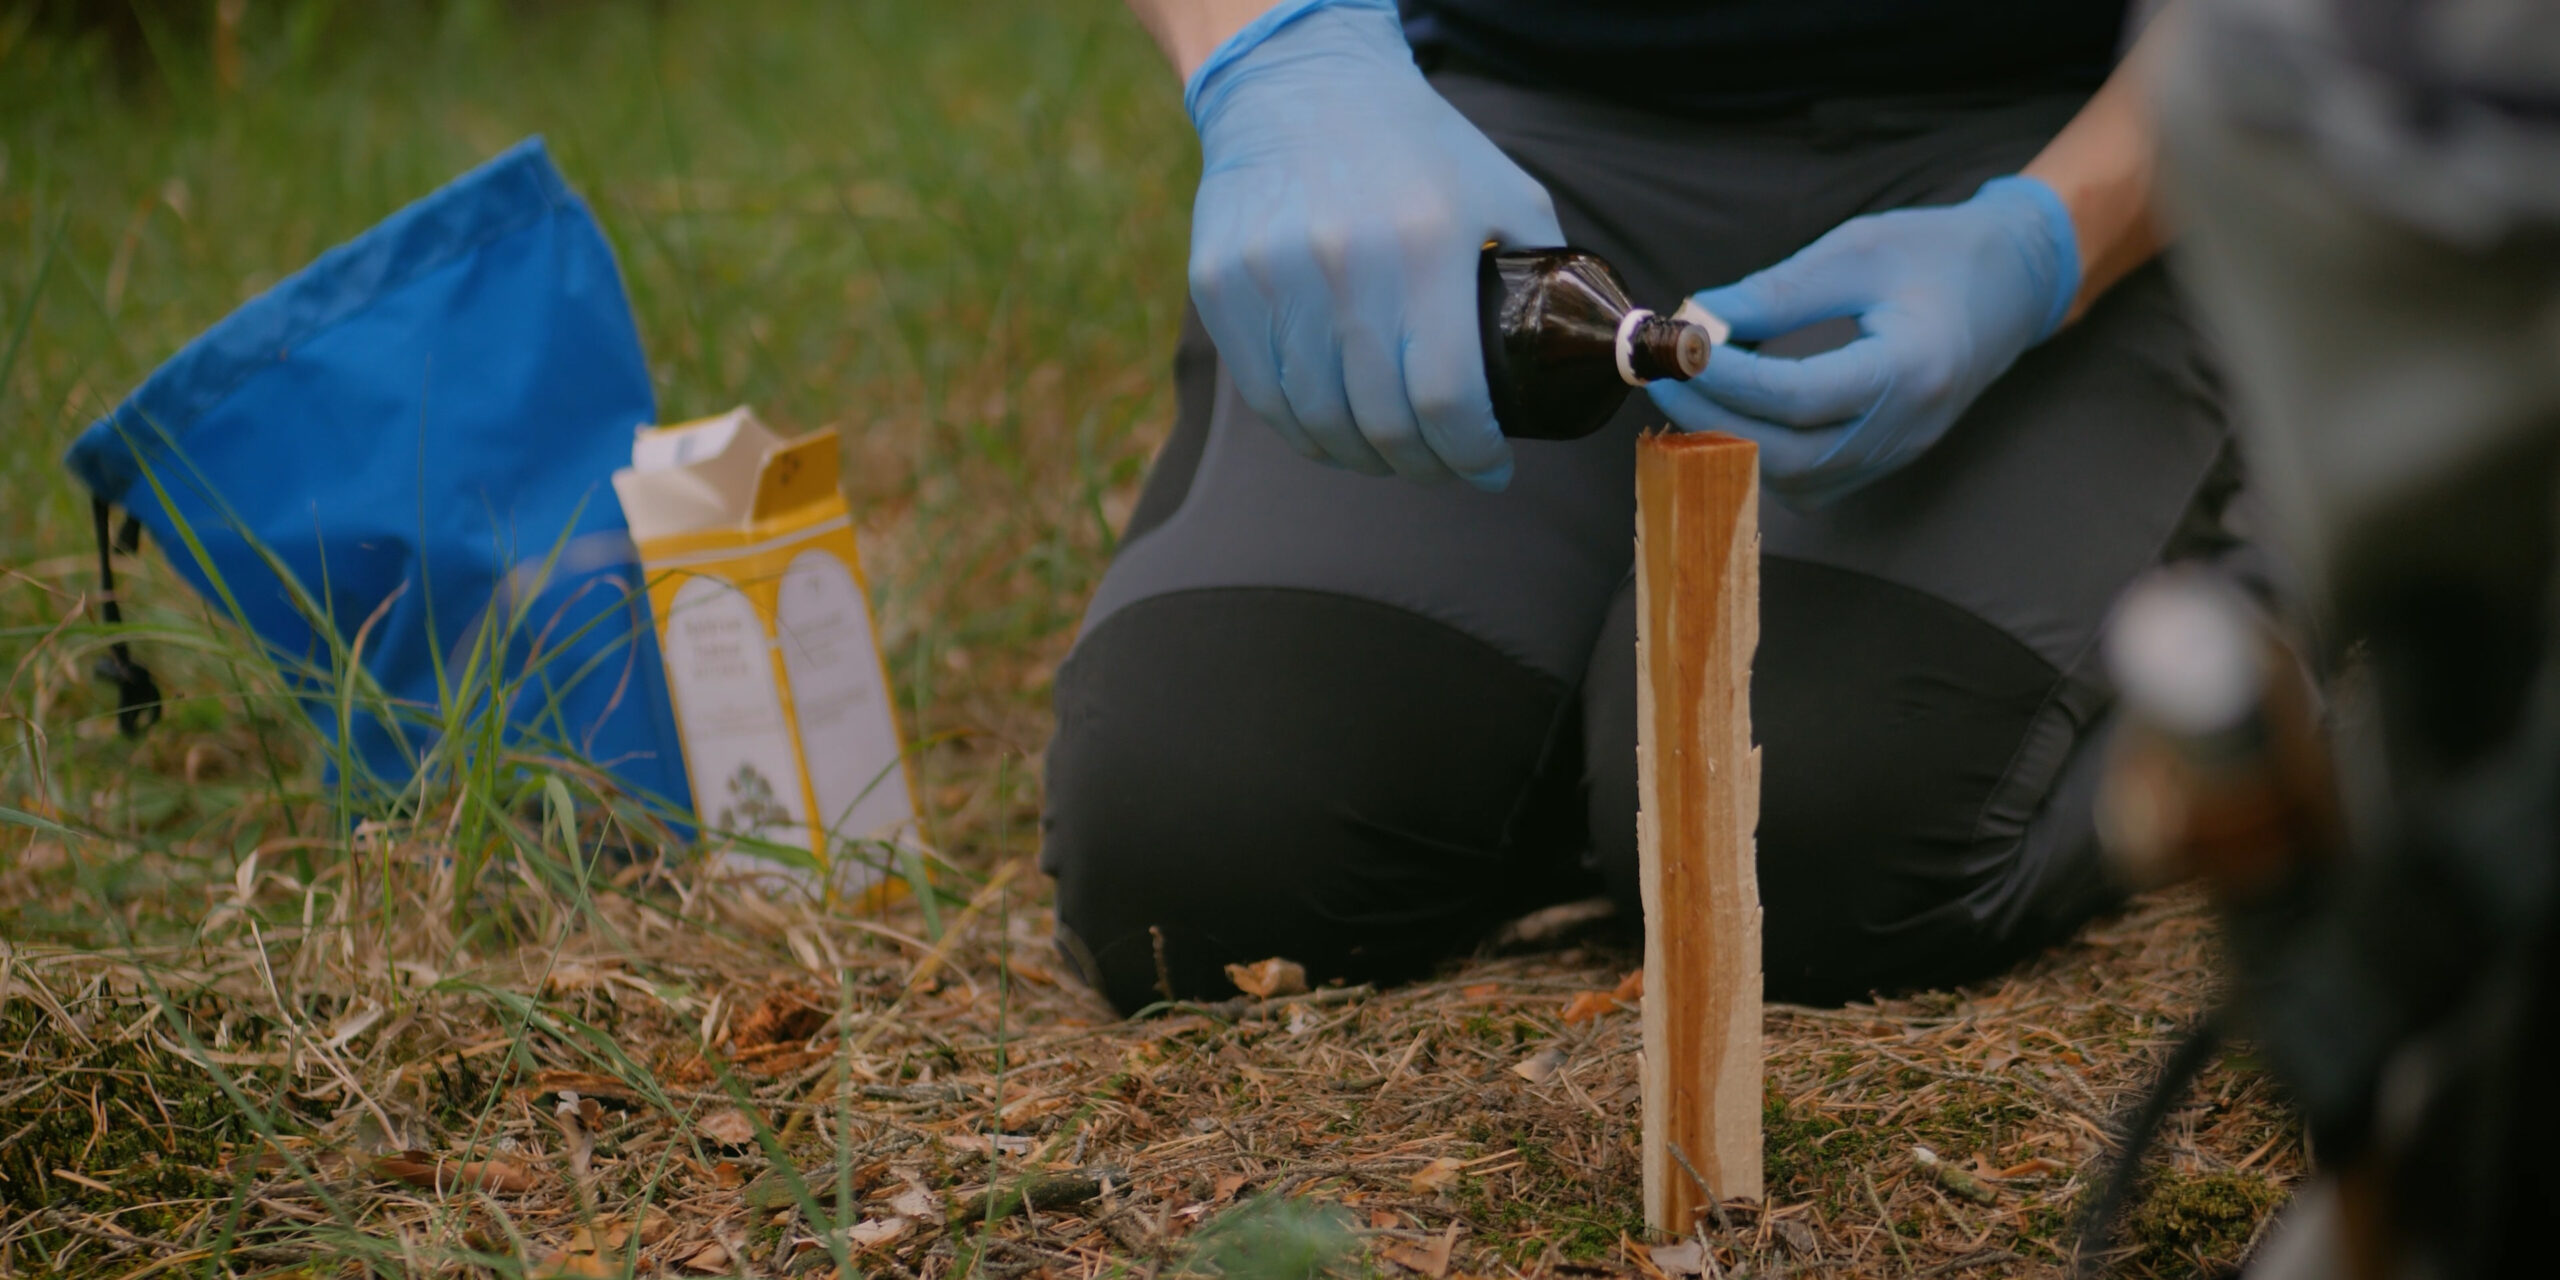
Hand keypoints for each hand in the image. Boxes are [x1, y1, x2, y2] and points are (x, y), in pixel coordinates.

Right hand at [1185, 0, 1563, 489]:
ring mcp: (1271, 277)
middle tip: (1443, 465)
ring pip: (1316, 420)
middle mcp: (1344, 264)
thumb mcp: (1504, 191)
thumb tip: (1585, 351)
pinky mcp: (1221, 287)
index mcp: (1425, 245)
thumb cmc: (1414, 146)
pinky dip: (1304, 431)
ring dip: (1362, 458)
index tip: (1489, 468)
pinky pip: (1264, 396)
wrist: (1299, 85)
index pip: (1445, 398)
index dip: (1471, 455)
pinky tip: (1334, 431)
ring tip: (1389, 454)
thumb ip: (1545, 274)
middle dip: (1424, 466)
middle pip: (1380, 422)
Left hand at [1648, 176, 2080, 505]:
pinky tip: (1732, 410)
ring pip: (1794, 479)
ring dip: (1732, 440)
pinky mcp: (1882, 459)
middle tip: (1664, 376)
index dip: (1729, 378)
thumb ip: (1778, 291)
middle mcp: (1906, 428)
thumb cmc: (1941, 255)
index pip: (1799, 396)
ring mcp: (1897, 453)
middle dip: (1714, 419)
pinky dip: (1761, 452)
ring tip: (1690, 389)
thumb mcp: (1859, 249)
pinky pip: (1809, 480)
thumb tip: (1700, 317)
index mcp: (1911, 370)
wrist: (2013, 284)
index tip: (1678, 348)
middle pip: (1790, 455)